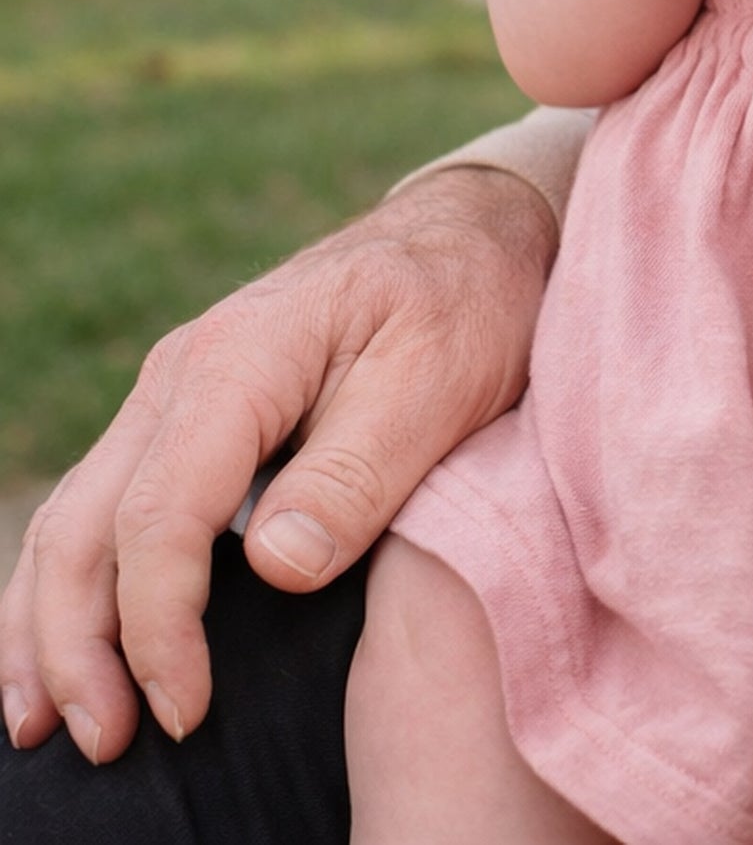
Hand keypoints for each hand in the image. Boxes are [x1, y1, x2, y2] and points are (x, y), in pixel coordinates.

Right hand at [0, 167, 555, 762]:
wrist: (473, 232)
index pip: (164, 512)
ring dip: (53, 623)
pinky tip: (83, 642)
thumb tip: (276, 569)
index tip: (187, 709)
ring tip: (57, 721)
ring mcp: (181, 390)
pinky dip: (81, 579)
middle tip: (104, 745)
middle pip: (89, 522)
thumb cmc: (468, 301)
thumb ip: (358, 469)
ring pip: (78, 516)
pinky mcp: (197, 415)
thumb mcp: (440, 376)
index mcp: (242, 358)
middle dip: (78, 645)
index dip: (160, 625)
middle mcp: (186, 371)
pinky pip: (110, 503)